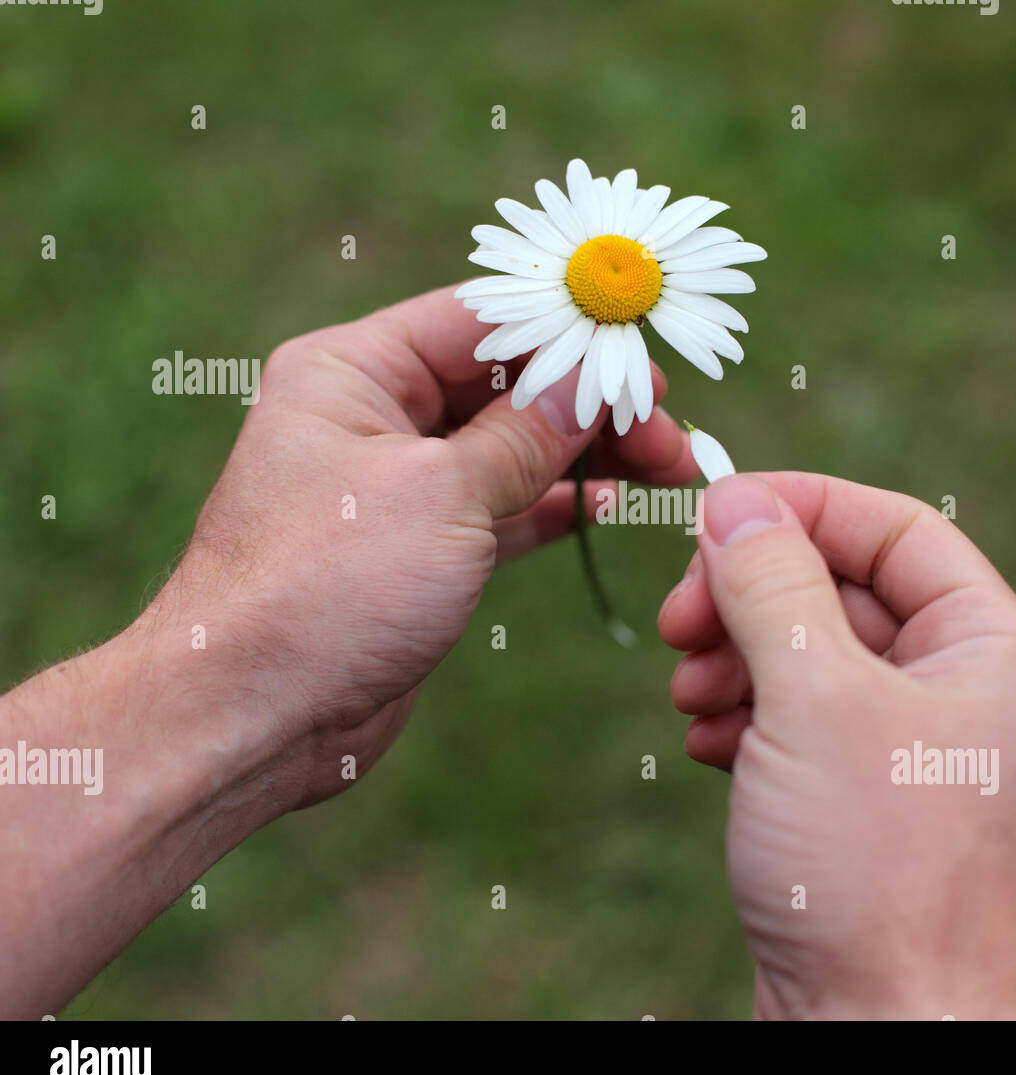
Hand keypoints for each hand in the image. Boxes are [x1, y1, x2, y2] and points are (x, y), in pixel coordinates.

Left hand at [0, 285, 694, 1016]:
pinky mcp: (420, 548)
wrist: (252, 720)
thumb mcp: (440, 495)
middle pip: (504, 383)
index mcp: (353, 370)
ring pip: (511, 448)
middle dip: (589, 402)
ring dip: (585, 453)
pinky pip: (501, 507)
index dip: (567, 331)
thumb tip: (594, 380)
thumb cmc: (323, 590)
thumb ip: (526, 433)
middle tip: (669, 428)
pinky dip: (554, 503)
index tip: (642, 353)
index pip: (479, 320)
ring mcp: (398, 486)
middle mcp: (373, 416)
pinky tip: (607, 501)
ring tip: (666, 464)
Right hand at [658, 473, 1015, 1019]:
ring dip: (739, 661)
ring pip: (814, 660)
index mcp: (997, 652)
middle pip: (845, 592)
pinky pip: (803, 726)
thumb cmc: (876, 875)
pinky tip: (710, 747)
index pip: (897, 530)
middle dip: (753, 599)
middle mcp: (969, 696)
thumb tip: (737, 500)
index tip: (712, 514)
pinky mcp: (870, 809)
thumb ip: (773, 585)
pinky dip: (748, 720)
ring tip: (692, 697)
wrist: (880, 1044)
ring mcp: (919, 756)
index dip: (801, 509)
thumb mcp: (815, 701)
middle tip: (679, 622)